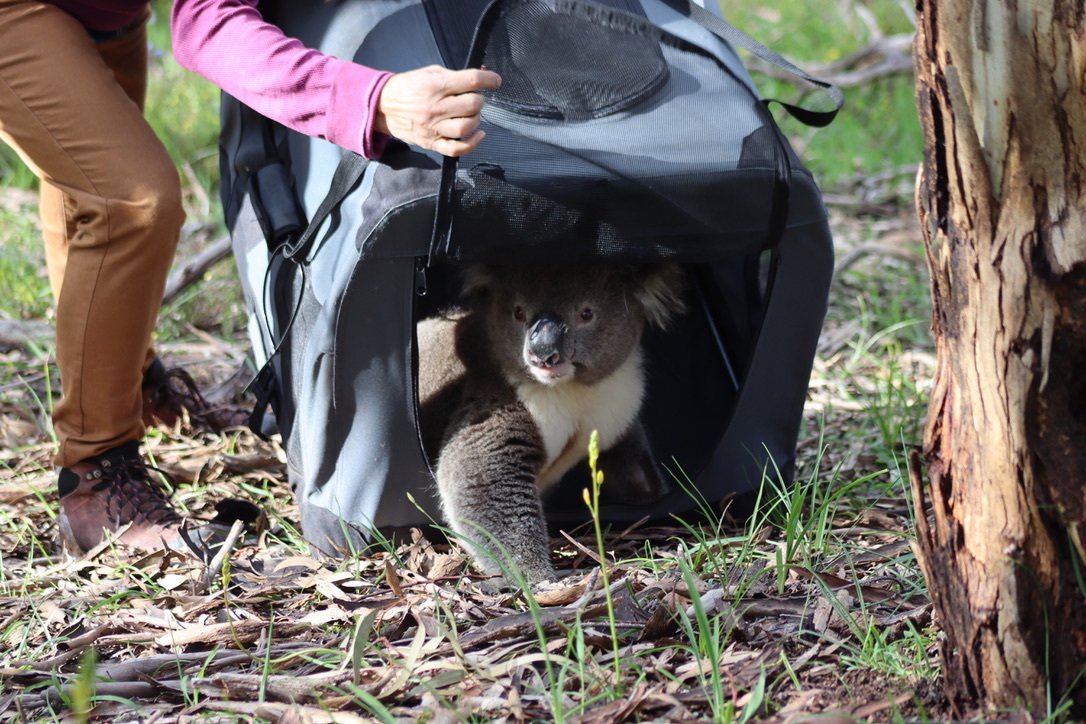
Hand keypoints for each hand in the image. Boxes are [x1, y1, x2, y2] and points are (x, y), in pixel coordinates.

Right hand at [374, 65, 501, 156]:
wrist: (383, 107)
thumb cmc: (408, 87)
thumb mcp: (430, 72)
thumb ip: (455, 75)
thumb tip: (483, 73)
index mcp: (436, 85)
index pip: (471, 81)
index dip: (489, 80)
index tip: (495, 81)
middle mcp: (436, 107)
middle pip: (473, 105)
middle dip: (479, 100)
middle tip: (474, 99)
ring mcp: (434, 127)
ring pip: (467, 126)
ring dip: (476, 119)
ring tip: (471, 115)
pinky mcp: (432, 143)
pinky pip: (457, 149)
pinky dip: (472, 144)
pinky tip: (478, 134)